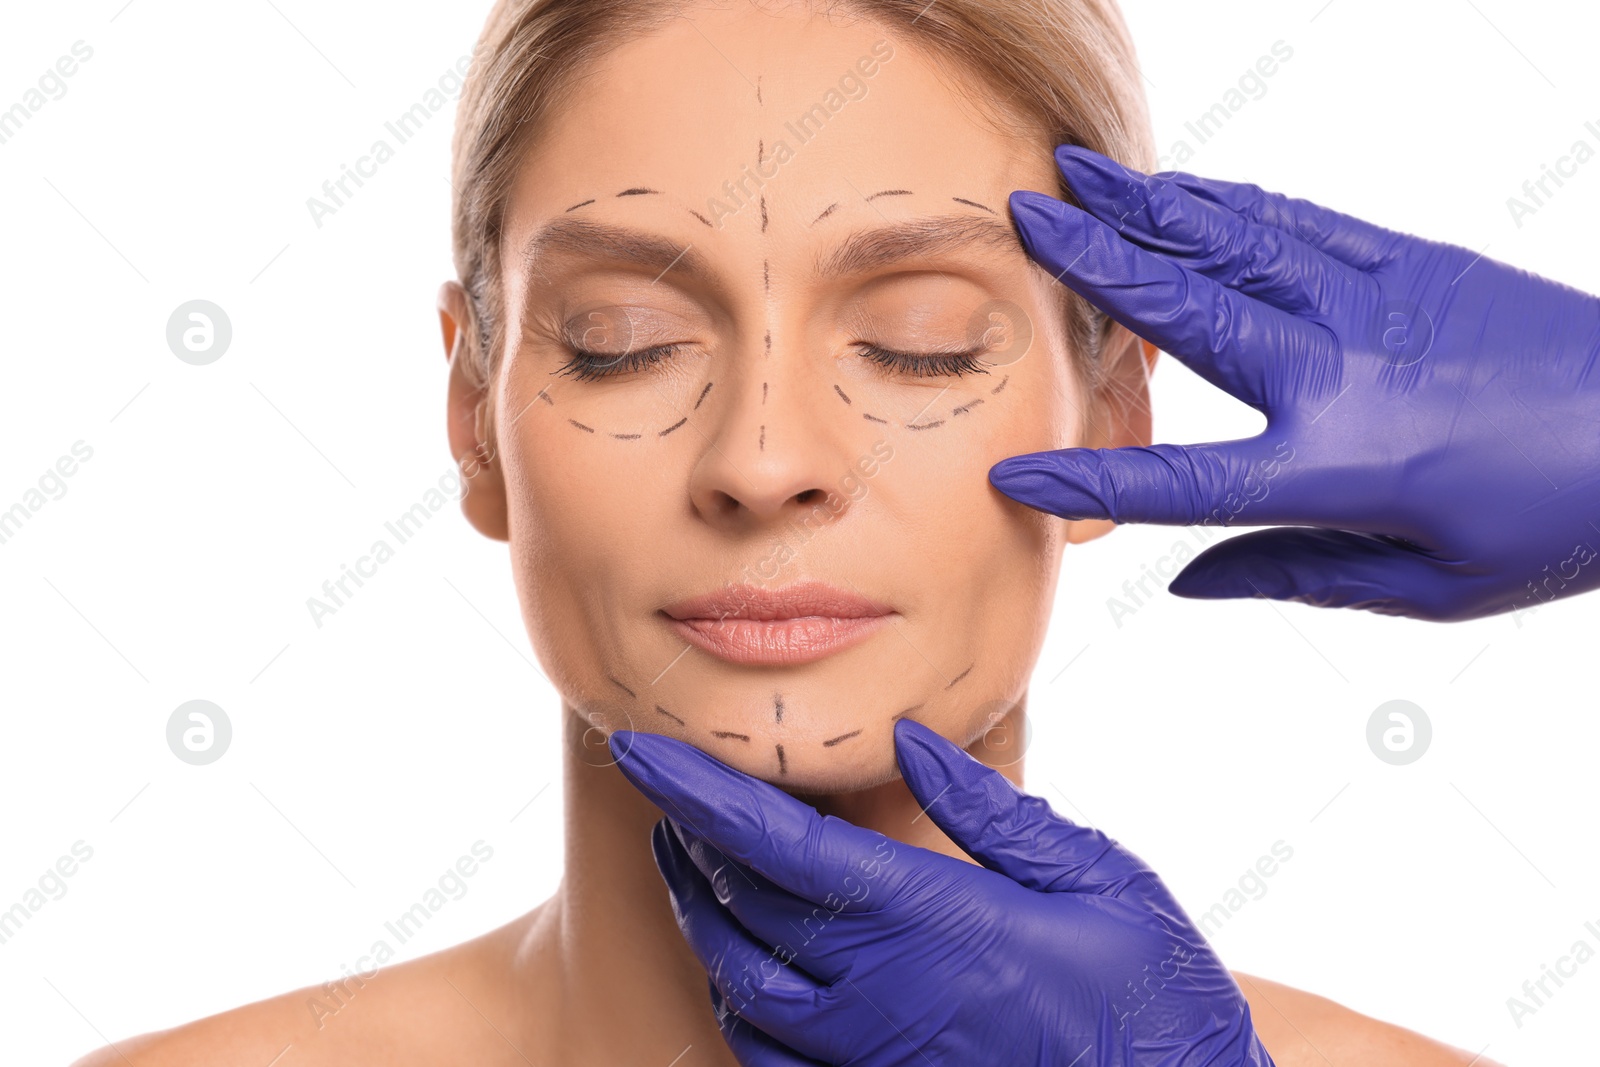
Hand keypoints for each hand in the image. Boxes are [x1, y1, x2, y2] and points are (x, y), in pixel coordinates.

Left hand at [609, 719, 1273, 1065]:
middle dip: (688, 844)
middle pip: (738, 911)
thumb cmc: (1153, 999)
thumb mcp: (1098, 881)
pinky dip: (736, 1000)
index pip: (777, 844)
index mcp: (933, 923)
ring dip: (701, 920)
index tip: (639, 748)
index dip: (696, 792)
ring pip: (737, 988)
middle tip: (670, 794)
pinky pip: (767, 1058)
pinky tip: (744, 967)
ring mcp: (870, 1064)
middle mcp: (880, 998)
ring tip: (693, 866)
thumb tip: (911, 743)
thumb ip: (993, 812)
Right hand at [993, 145, 1599, 621]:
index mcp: (1337, 468)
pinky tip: (1185, 187)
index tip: (1015, 471)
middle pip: (1187, 311)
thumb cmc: (1559, 522)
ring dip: (1149, 207)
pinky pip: (1297, 224)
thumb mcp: (1431, 586)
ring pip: (1233, 245)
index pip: (1181, 481)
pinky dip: (1230, 203)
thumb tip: (1189, 582)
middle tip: (1021, 214)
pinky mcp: (1409, 263)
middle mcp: (1338, 373)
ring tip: (1079, 171)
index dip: (1092, 477)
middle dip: (1095, 262)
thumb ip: (1297, 572)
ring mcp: (1373, 304)